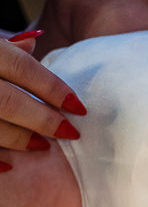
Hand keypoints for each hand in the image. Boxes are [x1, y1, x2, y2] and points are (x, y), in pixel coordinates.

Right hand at [0, 32, 83, 152]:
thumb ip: (7, 46)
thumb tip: (36, 40)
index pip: (23, 68)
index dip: (54, 89)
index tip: (80, 109)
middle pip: (10, 101)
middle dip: (43, 120)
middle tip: (70, 133)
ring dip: (19, 139)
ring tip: (41, 145)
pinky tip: (10, 166)